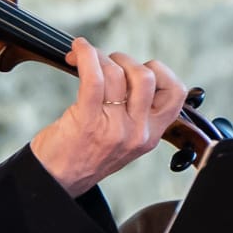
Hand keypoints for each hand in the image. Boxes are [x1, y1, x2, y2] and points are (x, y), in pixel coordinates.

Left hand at [27, 43, 188, 193]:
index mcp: (150, 136)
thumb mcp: (122, 140)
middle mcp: (137, 133)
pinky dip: (85, 56)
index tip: (139, 68)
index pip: (176, 94)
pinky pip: (93, 77)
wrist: (56, 181)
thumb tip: (129, 71)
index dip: (161, 72)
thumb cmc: (82, 156)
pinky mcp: (88, 121)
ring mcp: (114, 128)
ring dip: (99, 56)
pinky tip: (78, 51)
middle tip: (106, 62)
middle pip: (146, 77)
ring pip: (117, 73)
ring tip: (84, 56)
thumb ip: (134, 114)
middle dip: (124, 59)